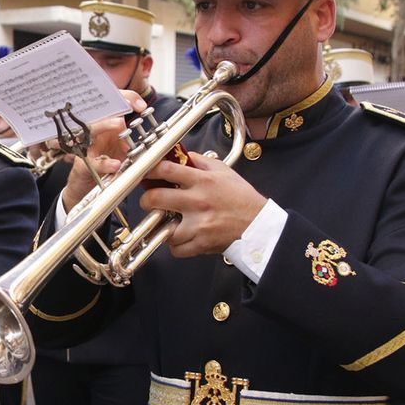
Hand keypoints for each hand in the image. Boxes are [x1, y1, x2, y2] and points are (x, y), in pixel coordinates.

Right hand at [61, 90, 145, 210]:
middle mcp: (92, 131)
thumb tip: (147, 121)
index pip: (112, 103)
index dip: (126, 99)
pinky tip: (115, 164)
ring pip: (90, 129)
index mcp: (103, 124)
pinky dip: (105, 164)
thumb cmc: (103, 162)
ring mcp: (85, 146)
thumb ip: (131, 138)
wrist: (86, 188)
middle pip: (98, 110)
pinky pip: (93, 162)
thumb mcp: (119, 147)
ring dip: (104, 124)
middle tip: (130, 106)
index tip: (141, 105)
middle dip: (113, 103)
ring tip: (119, 123)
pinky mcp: (82, 165)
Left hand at [137, 153, 267, 257]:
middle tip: (148, 201)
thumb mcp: (224, 172)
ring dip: (162, 226)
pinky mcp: (201, 243)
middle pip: (156, 198)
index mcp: (202, 181)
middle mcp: (197, 201)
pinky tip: (180, 239)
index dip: (150, 170)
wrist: (259, 224)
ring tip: (167, 223)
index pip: (166, 170)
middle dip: (146, 200)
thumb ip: (202, 162)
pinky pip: (176, 249)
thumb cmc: (242, 198)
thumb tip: (183, 155)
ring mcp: (198, 224)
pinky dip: (175, 246)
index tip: (145, 174)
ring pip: (163, 228)